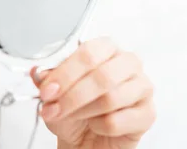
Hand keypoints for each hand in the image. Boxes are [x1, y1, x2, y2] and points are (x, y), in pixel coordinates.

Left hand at [30, 37, 155, 148]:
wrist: (86, 139)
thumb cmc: (74, 110)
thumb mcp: (55, 92)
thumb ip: (48, 79)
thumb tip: (39, 72)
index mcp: (105, 47)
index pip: (88, 53)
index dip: (65, 73)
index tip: (47, 90)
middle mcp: (127, 62)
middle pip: (102, 75)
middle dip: (72, 95)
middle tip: (53, 107)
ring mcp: (142, 87)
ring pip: (110, 98)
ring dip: (82, 111)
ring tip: (70, 116)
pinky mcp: (148, 113)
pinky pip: (118, 120)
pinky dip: (99, 126)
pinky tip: (95, 124)